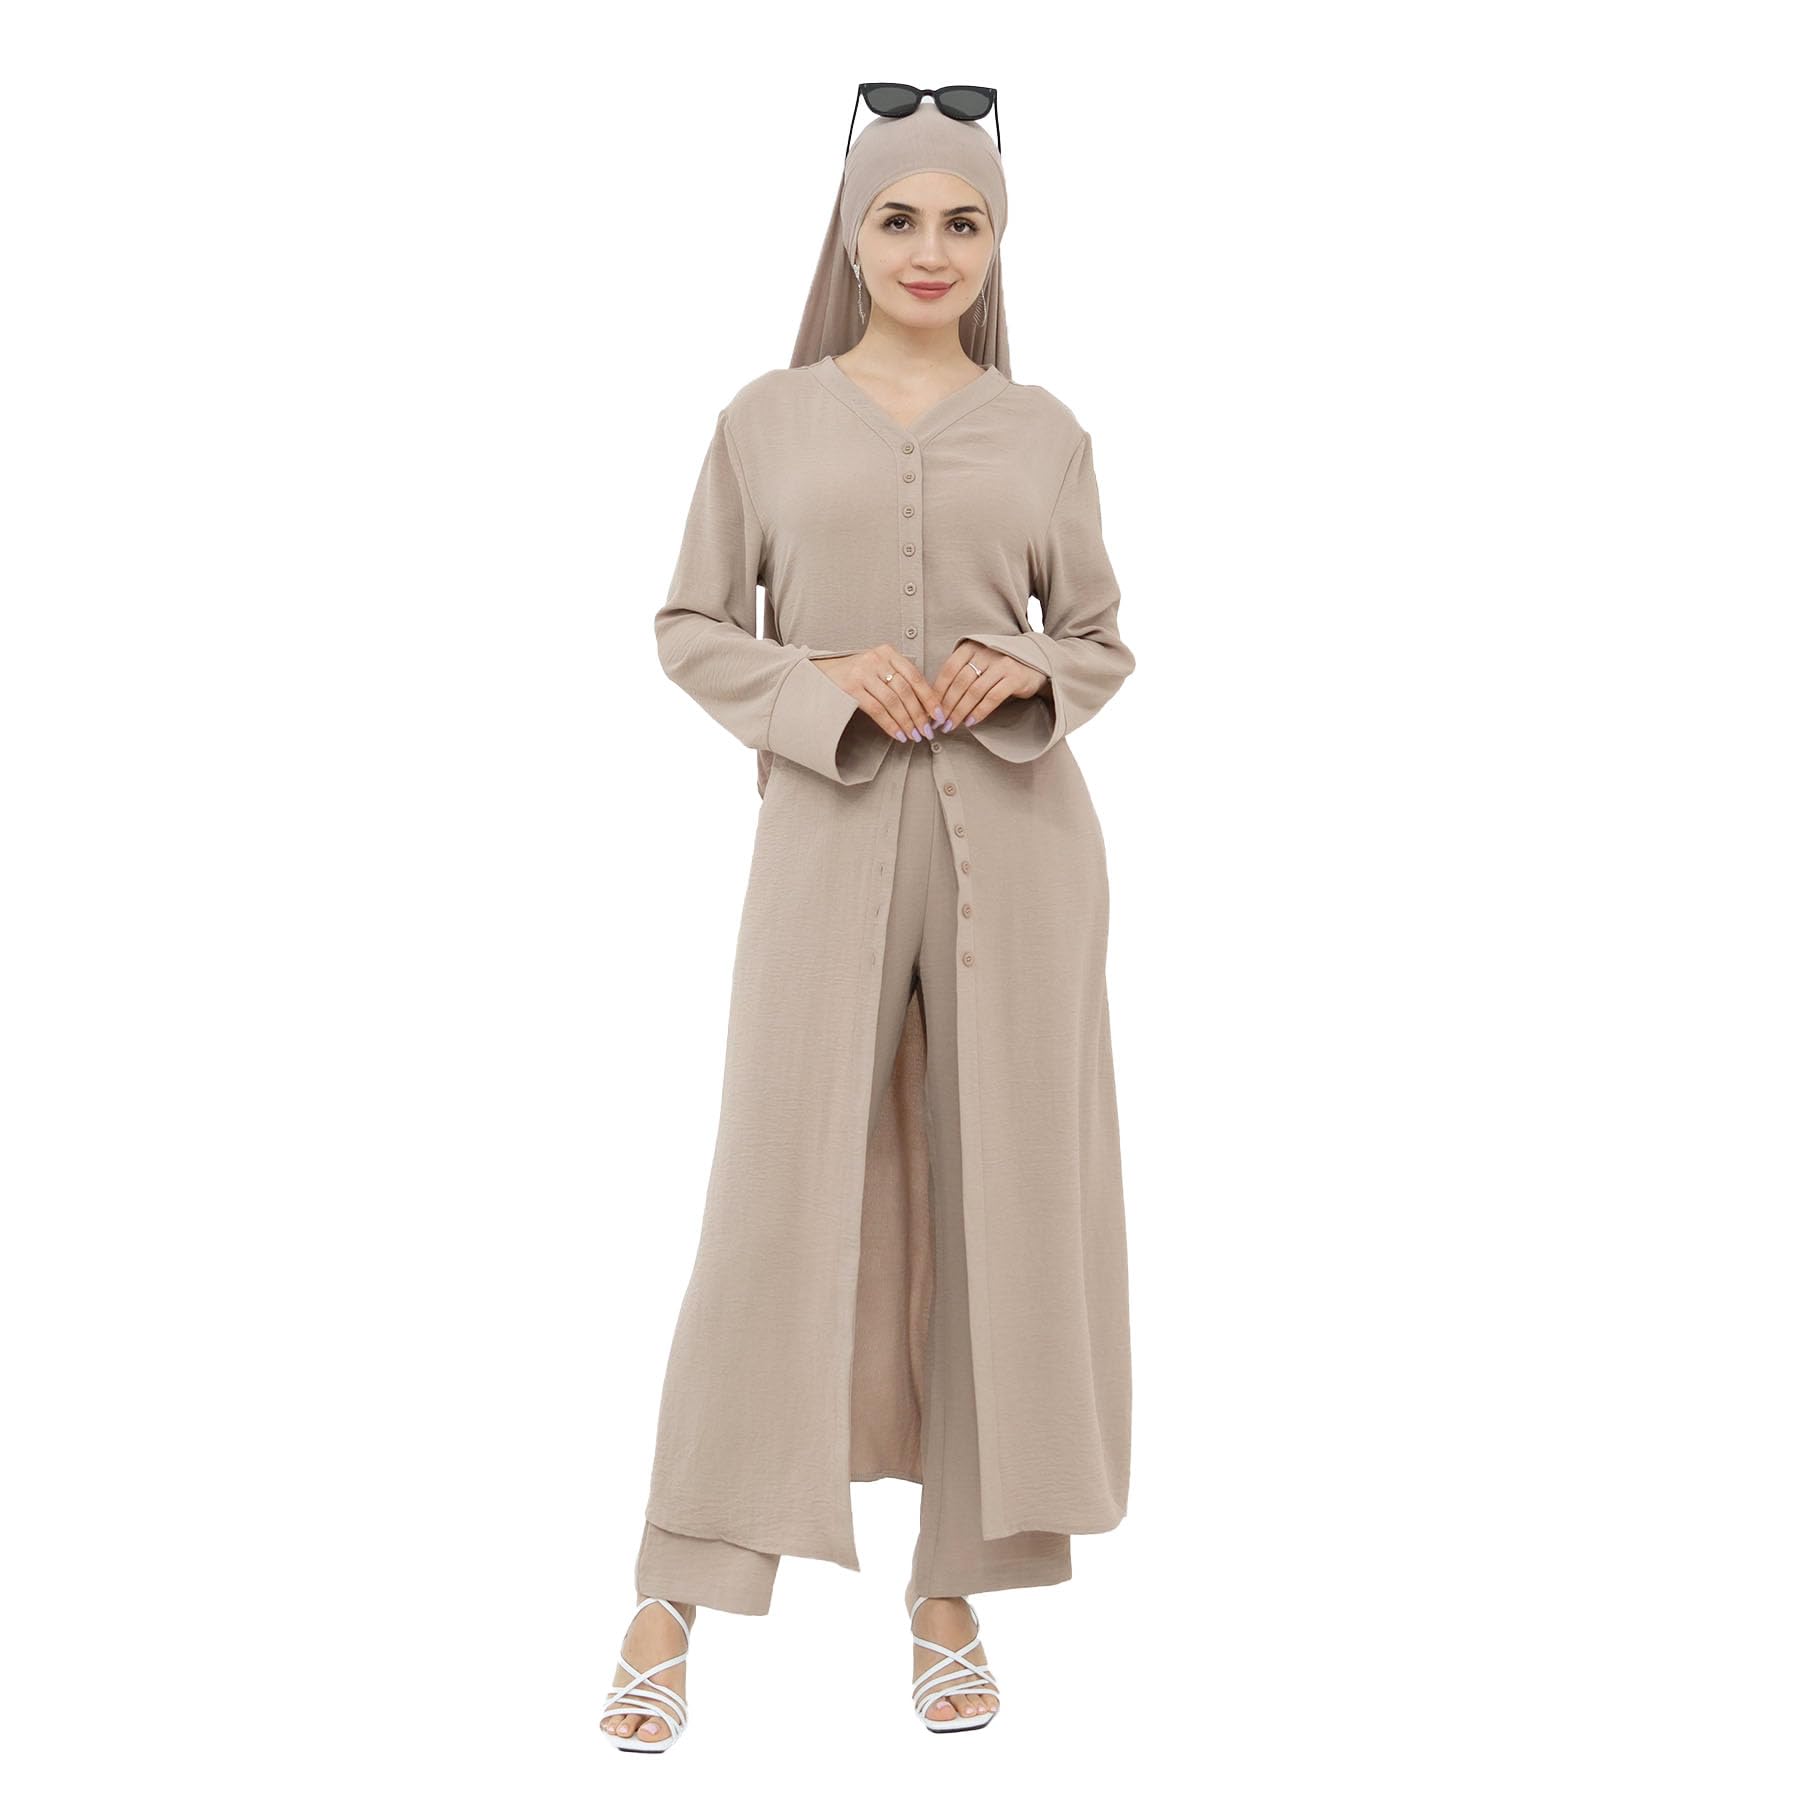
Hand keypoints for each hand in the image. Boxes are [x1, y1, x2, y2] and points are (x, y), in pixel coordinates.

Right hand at [809, 647, 943, 741]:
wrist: (818, 673)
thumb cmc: (853, 674)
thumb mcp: (877, 668)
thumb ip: (898, 679)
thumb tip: (925, 706)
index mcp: (887, 652)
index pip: (915, 676)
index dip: (929, 697)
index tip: (939, 714)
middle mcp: (876, 659)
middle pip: (906, 690)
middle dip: (919, 714)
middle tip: (927, 731)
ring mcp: (862, 672)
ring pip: (893, 701)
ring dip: (906, 722)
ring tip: (914, 736)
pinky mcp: (850, 687)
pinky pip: (877, 710)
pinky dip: (890, 724)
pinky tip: (897, 734)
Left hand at [931, 641, 1046, 729]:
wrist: (1034, 663)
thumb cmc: (998, 667)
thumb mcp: (977, 662)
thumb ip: (959, 674)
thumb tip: (935, 700)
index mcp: (971, 647)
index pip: (948, 670)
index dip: (938, 692)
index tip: (930, 710)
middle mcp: (985, 652)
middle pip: (959, 682)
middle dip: (947, 706)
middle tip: (939, 723)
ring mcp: (1001, 664)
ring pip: (974, 691)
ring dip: (960, 711)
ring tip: (952, 725)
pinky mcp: (1015, 677)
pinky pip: (992, 697)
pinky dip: (979, 711)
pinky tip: (971, 722)